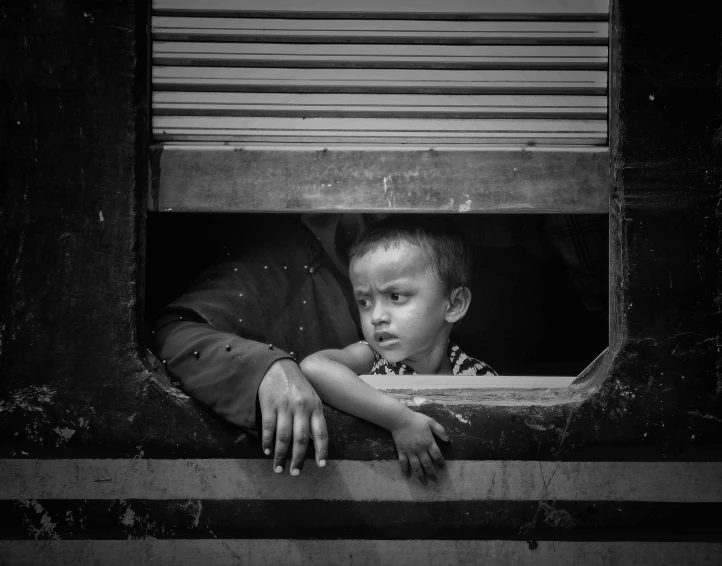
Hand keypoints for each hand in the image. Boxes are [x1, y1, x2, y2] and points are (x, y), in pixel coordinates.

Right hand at [258, 358, 327, 474]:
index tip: (321, 465)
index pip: (321, 432)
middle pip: (301, 439)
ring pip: (283, 436)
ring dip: (281, 455)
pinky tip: (267, 451)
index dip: (322, 450)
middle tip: (295, 473)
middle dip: (298, 459)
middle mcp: (302, 407)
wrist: (279, 366)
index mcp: (315, 407)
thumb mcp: (312, 398)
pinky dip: (268, 442)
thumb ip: (313, 417)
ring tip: (279, 468)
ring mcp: (285, 405)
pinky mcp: (269, 403)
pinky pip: (269, 427)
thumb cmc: (298, 385)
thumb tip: (313, 443)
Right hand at [390, 410, 448, 484]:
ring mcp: (410, 451)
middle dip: (432, 474)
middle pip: (427, 464)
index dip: (441, 463)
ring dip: (420, 476)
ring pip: (416, 467)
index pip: (437, 456)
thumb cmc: (416, 420)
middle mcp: (420, 449)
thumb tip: (447, 440)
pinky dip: (405, 470)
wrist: (400, 419)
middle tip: (435, 481)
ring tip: (424, 483)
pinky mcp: (401, 451)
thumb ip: (440, 431)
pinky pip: (403, 463)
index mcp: (428, 442)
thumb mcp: (431, 422)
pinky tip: (407, 476)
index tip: (443, 468)